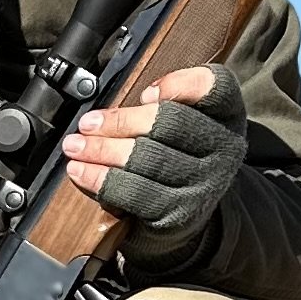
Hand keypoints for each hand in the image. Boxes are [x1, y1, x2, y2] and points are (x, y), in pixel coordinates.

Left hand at [61, 63, 246, 251]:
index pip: (215, 87)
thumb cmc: (174, 156)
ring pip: (149, 159)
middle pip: (171, 123)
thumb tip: (105, 109)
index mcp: (226, 115)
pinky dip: (102, 180)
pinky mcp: (181, 213)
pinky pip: (136, 193)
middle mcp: (224, 148)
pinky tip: (81, 172)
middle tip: (87, 123)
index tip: (145, 93)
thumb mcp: (181, 124)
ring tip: (75, 146)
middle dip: (120, 121)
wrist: (187, 215)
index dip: (179, 84)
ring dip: (102, 150)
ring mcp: (205, 183)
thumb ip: (158, 104)